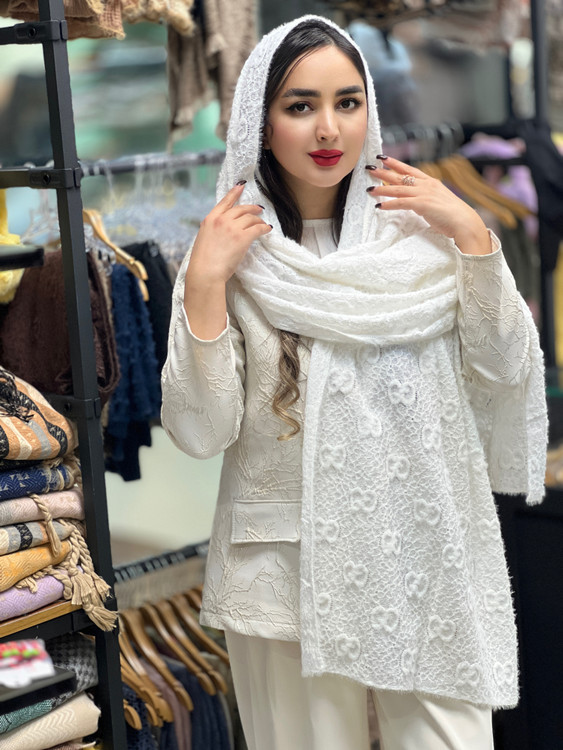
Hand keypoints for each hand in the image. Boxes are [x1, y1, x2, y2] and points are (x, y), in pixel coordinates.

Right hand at [188, 182, 271, 284]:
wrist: (205, 272)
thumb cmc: (203, 261)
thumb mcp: (204, 238)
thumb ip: (214, 230)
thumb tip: (224, 230)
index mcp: (210, 219)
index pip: (225, 202)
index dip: (234, 193)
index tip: (241, 186)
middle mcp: (222, 220)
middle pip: (241, 209)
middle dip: (252, 208)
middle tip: (259, 209)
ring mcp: (232, 228)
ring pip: (251, 218)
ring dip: (259, 220)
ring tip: (263, 223)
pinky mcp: (243, 237)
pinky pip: (258, 228)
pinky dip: (264, 228)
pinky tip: (268, 229)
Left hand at [366, 156, 491, 255]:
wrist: (464, 222)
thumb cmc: (452, 215)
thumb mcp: (436, 202)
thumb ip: (424, 198)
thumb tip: (412, 201)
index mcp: (430, 182)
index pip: (409, 170)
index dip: (395, 163)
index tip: (383, 158)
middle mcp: (426, 185)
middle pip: (400, 176)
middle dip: (383, 172)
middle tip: (369, 168)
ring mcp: (425, 193)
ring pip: (398, 189)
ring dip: (382, 189)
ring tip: (369, 189)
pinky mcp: (423, 205)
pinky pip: (402, 203)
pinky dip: (389, 204)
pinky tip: (379, 206)